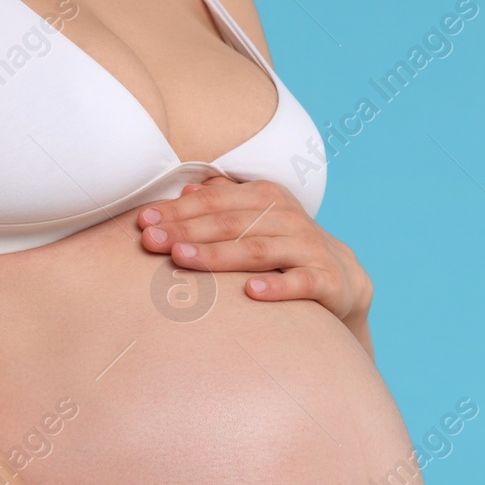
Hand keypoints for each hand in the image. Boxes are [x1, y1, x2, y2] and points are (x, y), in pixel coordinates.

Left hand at [136, 176, 372, 322]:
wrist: (342, 277)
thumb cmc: (283, 248)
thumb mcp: (254, 221)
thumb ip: (223, 204)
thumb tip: (186, 191)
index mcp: (265, 197)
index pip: (215, 201)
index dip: (178, 211)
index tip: (143, 222)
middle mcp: (287, 217)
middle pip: (230, 223)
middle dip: (187, 231)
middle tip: (152, 241)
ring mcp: (308, 248)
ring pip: (258, 250)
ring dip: (219, 255)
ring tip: (184, 260)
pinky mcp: (326, 280)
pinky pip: (299, 283)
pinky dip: (276, 288)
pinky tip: (250, 293)